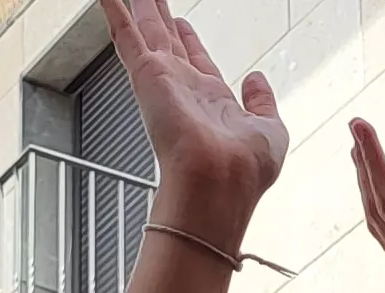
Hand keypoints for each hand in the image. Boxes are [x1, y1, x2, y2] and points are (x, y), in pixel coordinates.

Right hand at [102, 0, 285, 235]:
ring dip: (136, 8)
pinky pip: (126, 36)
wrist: (221, 184)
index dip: (188, 39)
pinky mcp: (147, 76)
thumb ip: (262, 102)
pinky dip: (115, 13)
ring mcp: (162, 81)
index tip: (180, 23)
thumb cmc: (244, 170)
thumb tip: (256, 79)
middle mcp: (183, 90)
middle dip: (157, 16)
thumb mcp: (269, 129)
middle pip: (166, 40)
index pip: (196, 61)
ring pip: (144, 32)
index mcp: (211, 101)